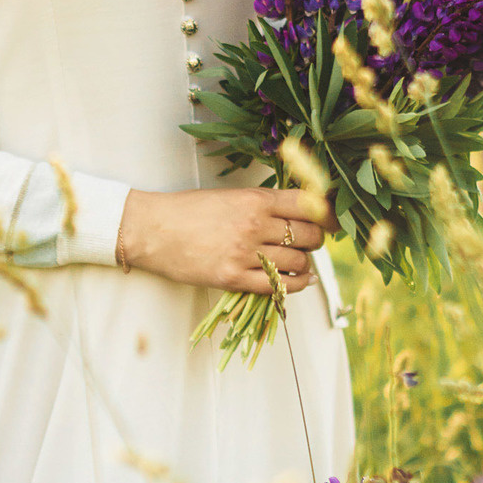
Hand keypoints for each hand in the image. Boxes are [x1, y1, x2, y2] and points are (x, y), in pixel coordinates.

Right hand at [115, 186, 335, 293]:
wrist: (151, 230)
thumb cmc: (187, 210)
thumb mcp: (229, 196)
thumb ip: (262, 204)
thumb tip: (297, 213)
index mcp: (255, 199)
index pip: (309, 205)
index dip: (327, 215)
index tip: (331, 221)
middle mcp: (255, 225)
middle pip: (309, 236)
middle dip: (315, 240)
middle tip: (309, 242)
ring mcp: (246, 254)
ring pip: (298, 262)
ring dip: (304, 264)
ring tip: (297, 261)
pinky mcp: (234, 278)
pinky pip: (280, 286)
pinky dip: (295, 284)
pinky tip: (297, 280)